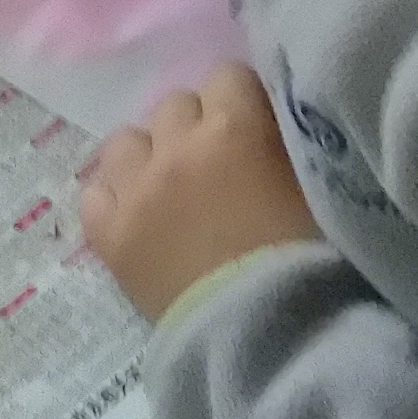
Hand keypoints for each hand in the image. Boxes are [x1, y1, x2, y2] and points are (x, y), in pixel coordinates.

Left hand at [80, 63, 320, 320]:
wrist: (271, 342)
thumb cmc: (315, 267)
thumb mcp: (322, 190)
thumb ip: (294, 145)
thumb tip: (281, 123)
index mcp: (234, 128)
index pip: (228, 76)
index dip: (245, 103)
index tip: (258, 133)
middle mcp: (175, 146)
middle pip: (176, 105)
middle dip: (198, 129)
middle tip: (223, 170)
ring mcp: (134, 189)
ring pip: (127, 140)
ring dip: (151, 157)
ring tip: (176, 193)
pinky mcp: (108, 234)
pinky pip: (95, 192)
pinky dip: (115, 199)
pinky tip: (139, 221)